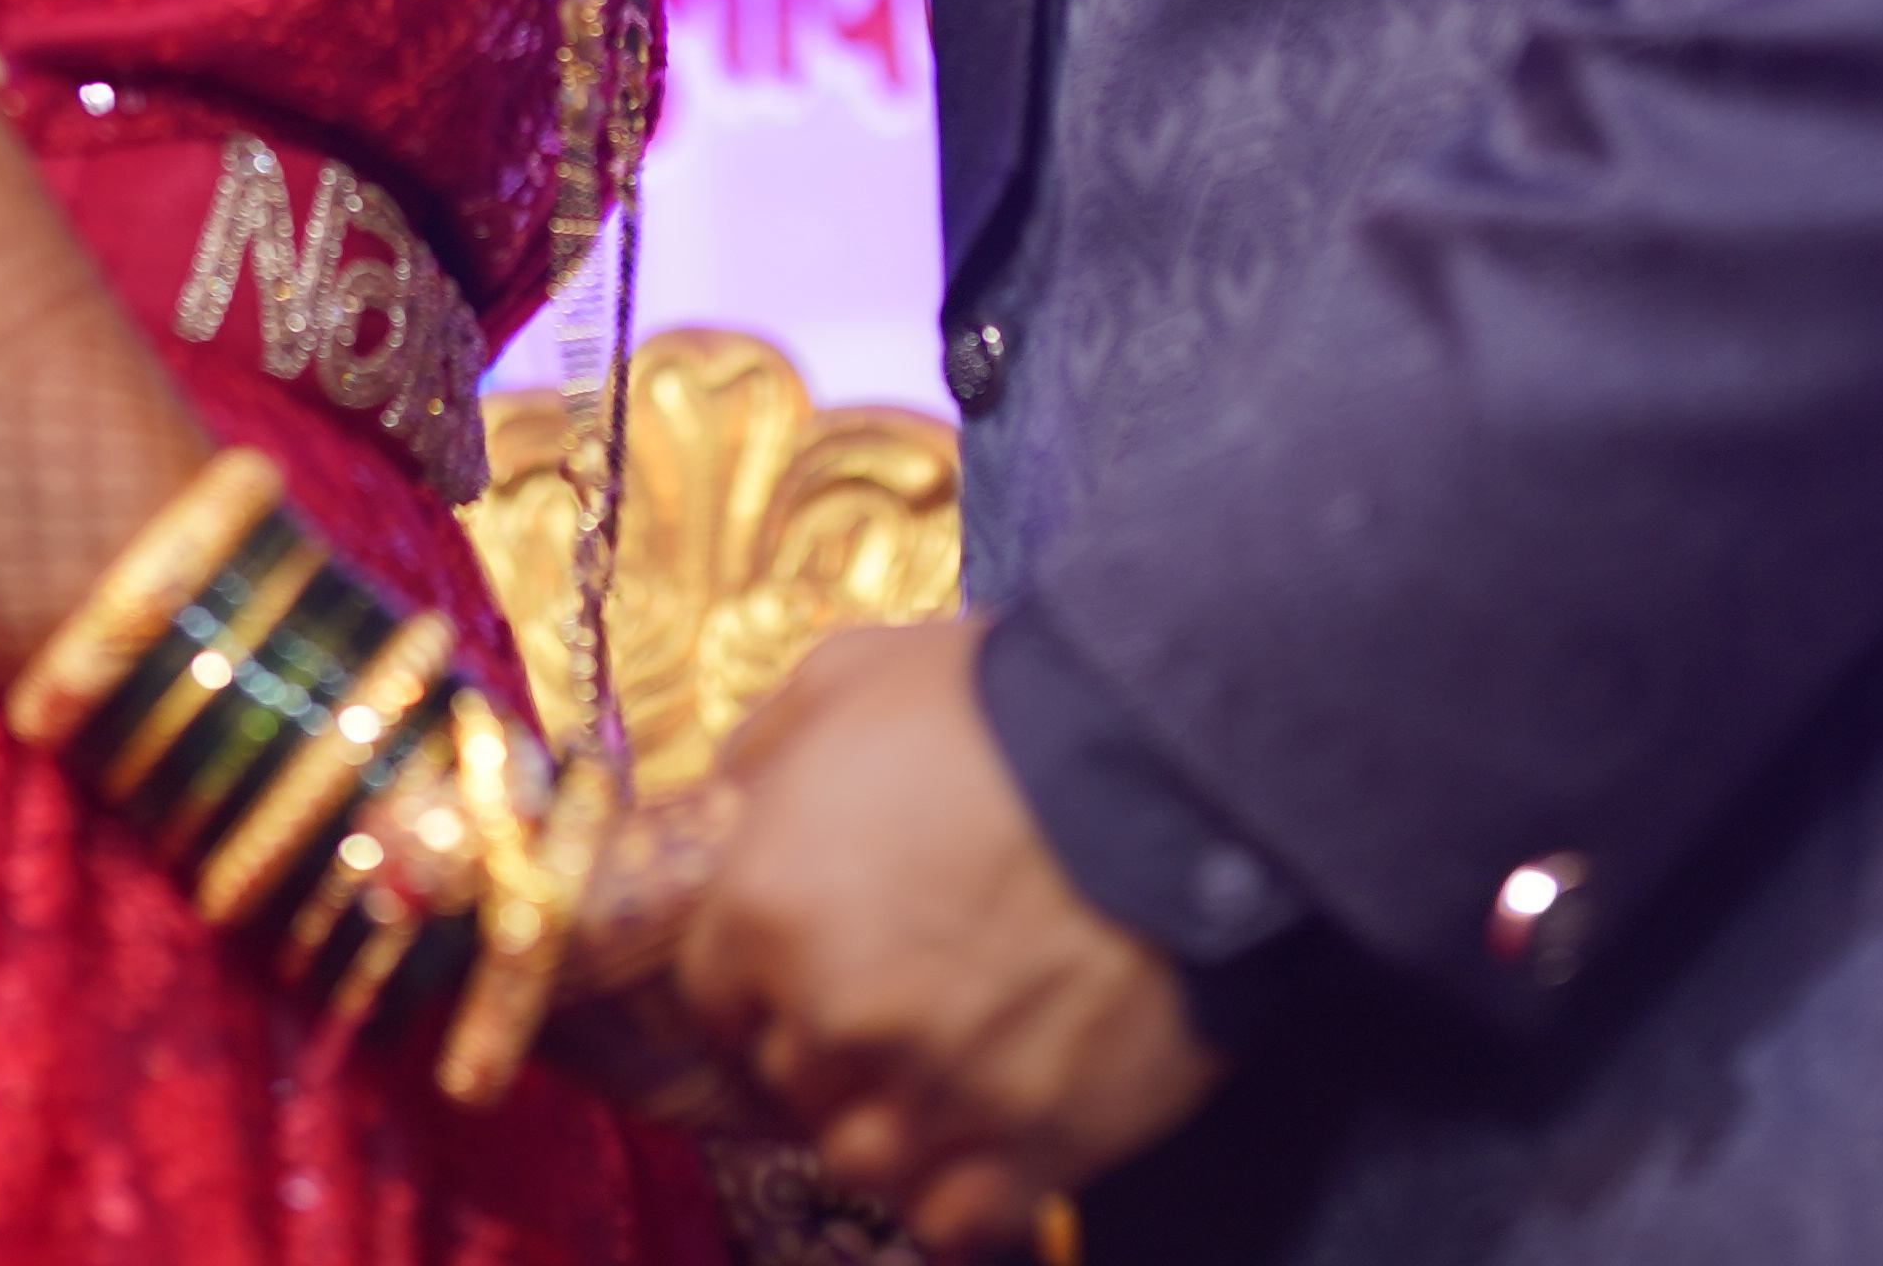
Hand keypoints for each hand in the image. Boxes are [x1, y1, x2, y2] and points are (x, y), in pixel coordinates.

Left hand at [676, 621, 1222, 1257]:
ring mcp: (932, 1089)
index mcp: (768, 905)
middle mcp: (832, 1013)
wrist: (1165, 763)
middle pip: (791, 1073)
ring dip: (889, 1120)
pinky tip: (982, 1143)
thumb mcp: (854, 671)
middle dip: (831, 1039)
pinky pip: (953, 1219)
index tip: (807, 959)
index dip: (763, 974)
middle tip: (896, 996)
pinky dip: (957, 1192)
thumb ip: (772, 743)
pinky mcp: (1032, 1142)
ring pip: (864, 1156)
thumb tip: (738, 790)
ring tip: (940, 1074)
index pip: (717, 990)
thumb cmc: (1007, 704)